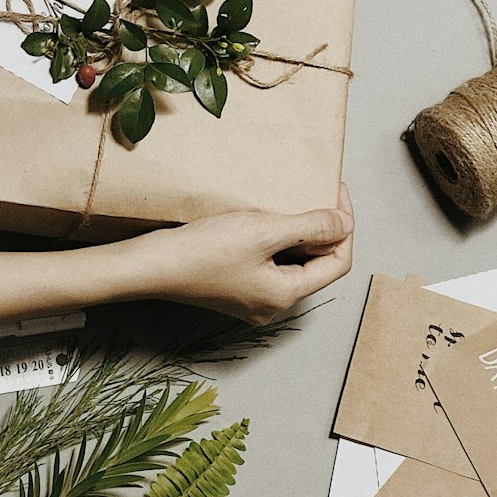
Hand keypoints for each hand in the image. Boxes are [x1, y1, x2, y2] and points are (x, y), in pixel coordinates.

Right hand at [144, 184, 354, 324]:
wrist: (151, 265)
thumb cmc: (202, 252)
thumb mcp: (263, 231)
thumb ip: (310, 227)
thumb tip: (344, 224)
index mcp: (286, 295)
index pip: (337, 263)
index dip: (344, 227)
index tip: (337, 193)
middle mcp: (273, 303)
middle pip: (316, 264)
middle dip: (322, 229)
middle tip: (318, 193)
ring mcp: (252, 297)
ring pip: (291, 262)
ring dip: (298, 232)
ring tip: (293, 201)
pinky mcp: (234, 286)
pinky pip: (269, 262)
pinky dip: (275, 239)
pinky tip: (265, 217)